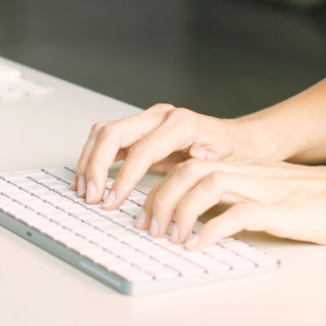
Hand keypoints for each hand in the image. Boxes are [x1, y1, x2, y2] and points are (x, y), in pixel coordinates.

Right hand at [75, 103, 260, 208]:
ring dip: (89, 160)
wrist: (241, 141)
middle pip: (113, 133)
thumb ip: (189, 184)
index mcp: (182, 123)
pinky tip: (90, 179)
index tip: (110, 201)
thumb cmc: (234, 156)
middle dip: (95, 166)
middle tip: (90, 196)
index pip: (140, 150)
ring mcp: (150, 120)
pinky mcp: (143, 129)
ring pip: (105, 131)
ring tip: (85, 189)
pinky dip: (95, 157)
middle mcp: (162, 116)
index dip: (121, 178)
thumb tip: (162, 210)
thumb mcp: (219, 171)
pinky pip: (110, 138)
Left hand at [135, 159, 325, 250]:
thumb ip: (244, 202)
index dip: (163, 185)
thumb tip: (207, 223)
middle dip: (161, 197)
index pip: (192, 164)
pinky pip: (238, 214)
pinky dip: (211, 229)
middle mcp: (251, 174)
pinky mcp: (282, 210)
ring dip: (180, 211)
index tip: (146, 212)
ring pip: (207, 184)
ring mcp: (266, 189)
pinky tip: (199, 245)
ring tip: (170, 237)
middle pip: (191, 170)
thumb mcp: (276, 197)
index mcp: (248, 170)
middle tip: (147, 227)